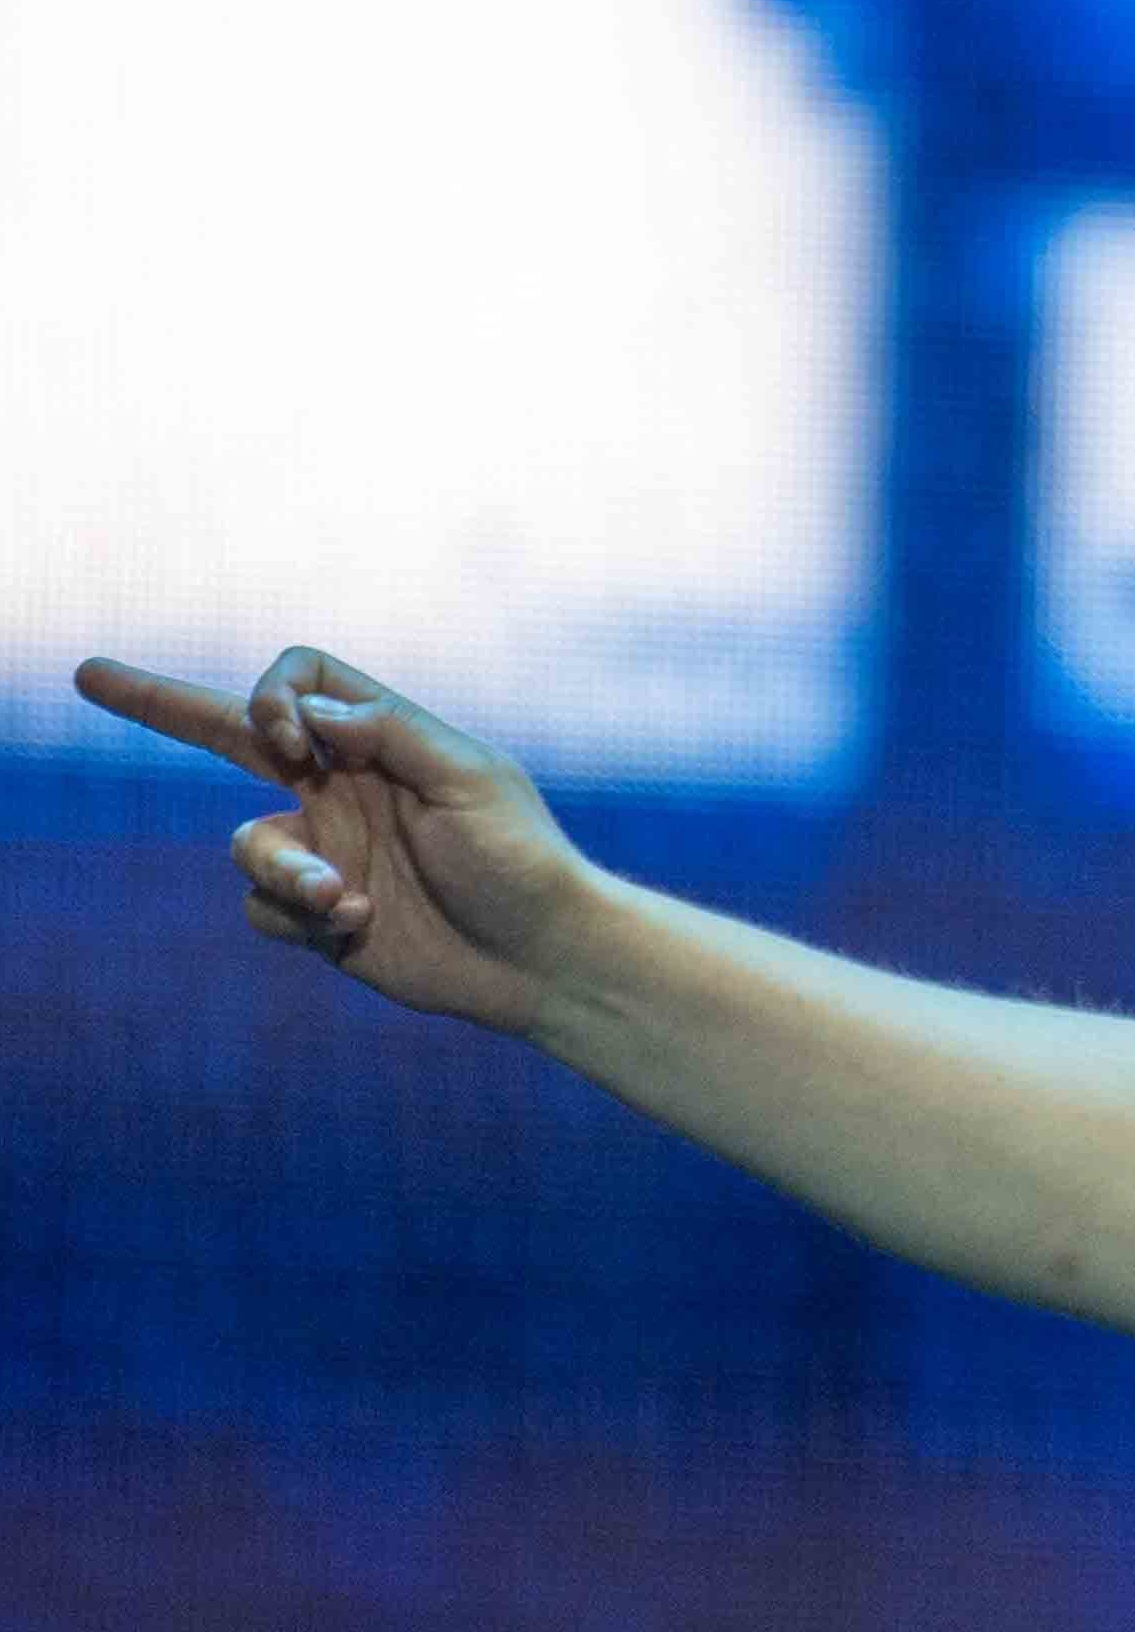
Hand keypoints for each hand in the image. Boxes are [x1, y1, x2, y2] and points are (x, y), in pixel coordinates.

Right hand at [74, 648, 602, 1034]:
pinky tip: (359, 927)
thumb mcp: (472, 781)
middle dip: (159, 703)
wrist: (545, 959)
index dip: (271, 698)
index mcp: (379, 744)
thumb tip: (309, 711)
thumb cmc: (525, 862)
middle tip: (91, 672)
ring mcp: (327, 852)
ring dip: (286, 872)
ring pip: (246, 847)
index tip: (290, 741)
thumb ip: (391, 735)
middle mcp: (343, 789)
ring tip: (345, 899)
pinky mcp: (321, 916)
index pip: (298, 684)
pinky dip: (300, 917)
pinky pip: (262, 908)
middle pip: (231, 733)